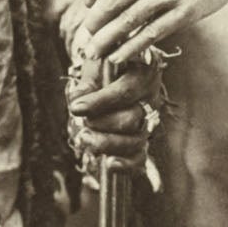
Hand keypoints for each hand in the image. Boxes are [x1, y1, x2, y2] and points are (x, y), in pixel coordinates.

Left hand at [65, 42, 160, 167]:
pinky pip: (140, 157)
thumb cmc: (105, 62)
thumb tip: (77, 99)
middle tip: (83, 121)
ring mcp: (148, 120)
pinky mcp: (142, 139)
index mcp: (145, 73)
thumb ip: (88, 80)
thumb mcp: (96, 62)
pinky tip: (110, 164)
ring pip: (135, 140)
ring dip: (107, 144)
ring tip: (84, 138)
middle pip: (131, 120)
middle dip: (102, 124)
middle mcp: (151, 98)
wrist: (115, 68)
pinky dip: (126, 164)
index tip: (75, 108)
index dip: (99, 102)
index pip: (125, 92)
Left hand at [81, 0, 227, 69]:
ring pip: (129, 21)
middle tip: (86, 36)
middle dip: (94, 23)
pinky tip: (120, 56)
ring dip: (107, 40)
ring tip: (95, 51)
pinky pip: (152, 33)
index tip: (86, 4)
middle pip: (112, 1)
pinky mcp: (185, 12)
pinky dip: (132, 47)